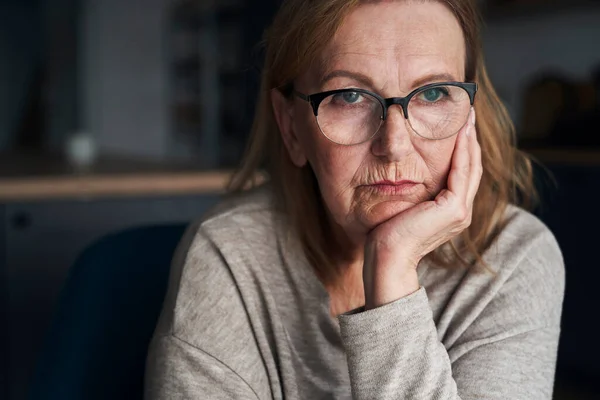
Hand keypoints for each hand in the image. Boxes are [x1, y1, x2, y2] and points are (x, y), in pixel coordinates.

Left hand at [363, 108, 481, 309]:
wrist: (385, 256)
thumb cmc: (385, 234)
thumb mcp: (402, 205)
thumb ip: (412, 191)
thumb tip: (401, 171)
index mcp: (450, 211)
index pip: (461, 172)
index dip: (462, 147)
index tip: (458, 122)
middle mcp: (460, 212)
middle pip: (471, 166)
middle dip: (470, 137)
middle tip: (468, 111)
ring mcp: (460, 212)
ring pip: (470, 165)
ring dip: (470, 138)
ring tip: (468, 114)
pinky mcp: (454, 210)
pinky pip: (461, 171)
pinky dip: (463, 149)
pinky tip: (460, 130)